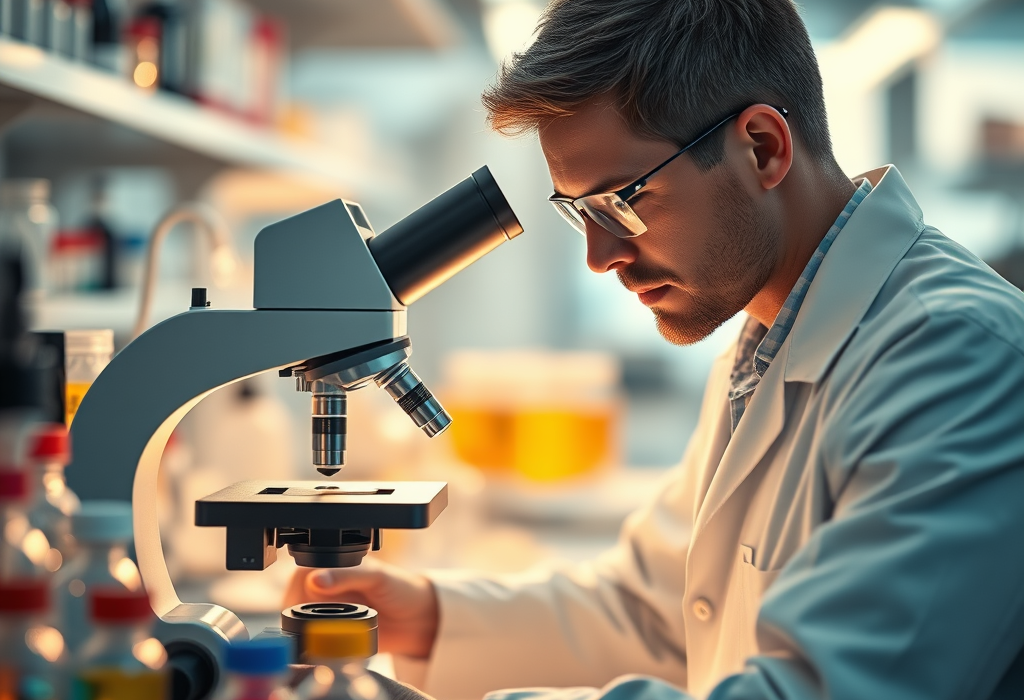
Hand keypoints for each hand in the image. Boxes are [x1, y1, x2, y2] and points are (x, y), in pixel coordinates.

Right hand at [283, 557, 438, 659]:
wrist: (419, 619)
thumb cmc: (401, 588)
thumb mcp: (376, 576)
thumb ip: (346, 575)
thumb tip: (315, 580)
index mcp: (332, 566)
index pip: (300, 576)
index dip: (298, 590)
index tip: (303, 602)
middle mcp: (326, 589)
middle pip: (295, 602)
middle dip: (302, 613)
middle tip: (320, 621)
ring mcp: (328, 613)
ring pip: (302, 623)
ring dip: (310, 630)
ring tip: (329, 632)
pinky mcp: (333, 635)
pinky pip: (315, 642)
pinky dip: (318, 644)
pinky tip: (331, 642)